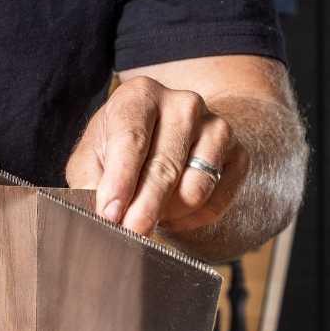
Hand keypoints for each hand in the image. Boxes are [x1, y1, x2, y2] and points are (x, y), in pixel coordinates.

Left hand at [65, 76, 247, 236]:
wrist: (167, 136)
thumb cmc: (120, 148)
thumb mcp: (93, 156)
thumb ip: (91, 180)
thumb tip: (101, 214)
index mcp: (140, 95)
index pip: (131, 139)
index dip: (120, 181)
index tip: (110, 213)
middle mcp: (183, 104)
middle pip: (165, 167)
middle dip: (144, 207)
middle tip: (129, 235)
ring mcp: (216, 127)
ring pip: (194, 189)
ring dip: (167, 213)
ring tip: (147, 210)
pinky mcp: (238, 154)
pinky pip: (216, 202)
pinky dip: (190, 219)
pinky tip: (171, 213)